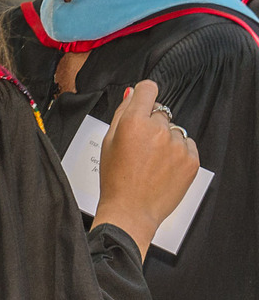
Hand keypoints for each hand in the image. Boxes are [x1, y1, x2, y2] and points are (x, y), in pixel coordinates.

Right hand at [92, 79, 198, 258]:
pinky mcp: (191, 160)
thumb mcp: (108, 142)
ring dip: (166, 140)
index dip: (144, 94)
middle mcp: (157, 129)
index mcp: (133, 122)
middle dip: (151, 124)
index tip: (143, 101)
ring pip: (174, 130)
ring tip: (153, 161)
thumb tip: (132, 94)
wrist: (131, 210)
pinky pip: (188, 145)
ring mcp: (176, 145)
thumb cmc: (116, 179)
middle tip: (141, 146)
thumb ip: (121, 113)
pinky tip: (164, 167)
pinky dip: (178, 153)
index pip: (148, 89)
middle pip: (160, 113)